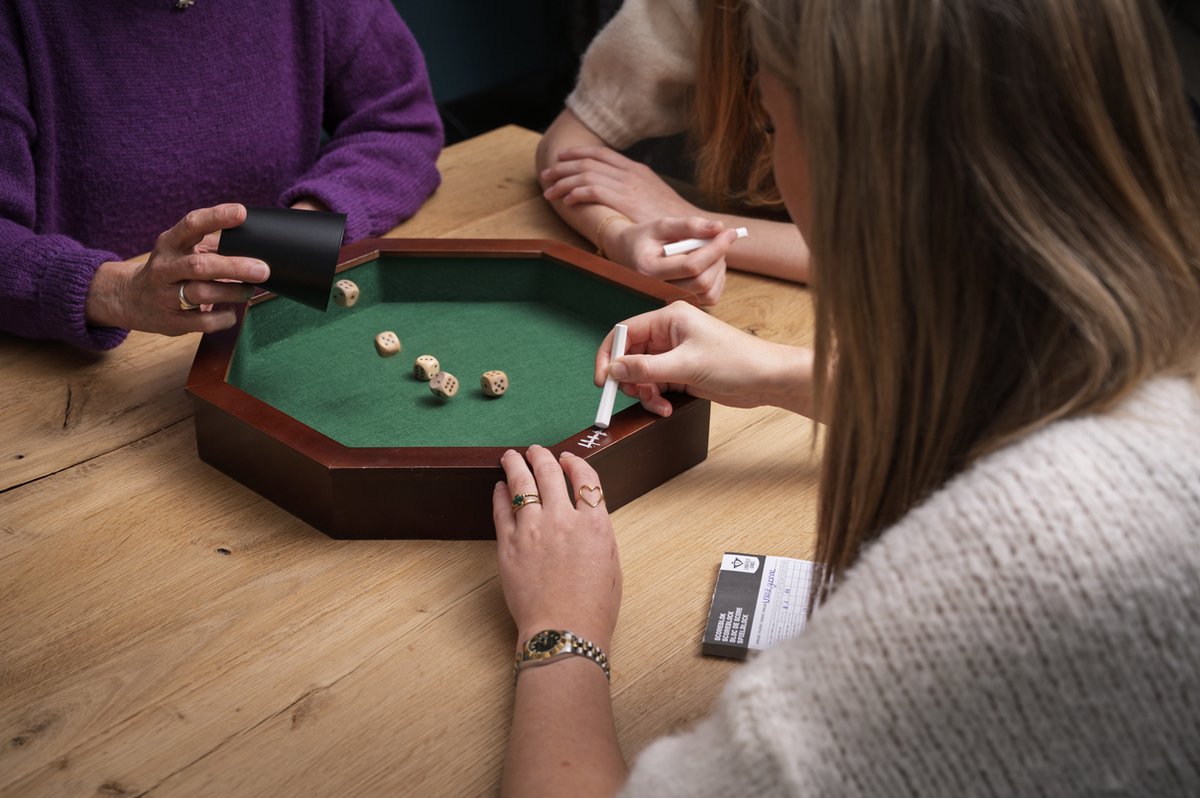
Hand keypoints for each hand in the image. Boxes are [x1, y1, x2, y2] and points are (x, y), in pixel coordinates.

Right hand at [84, 204, 269, 334]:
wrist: (131, 298)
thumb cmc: (169, 268)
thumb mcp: (180, 248)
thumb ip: (210, 242)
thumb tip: (252, 239)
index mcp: (169, 243)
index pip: (191, 225)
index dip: (217, 217)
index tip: (241, 212)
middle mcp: (165, 268)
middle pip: (200, 266)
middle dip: (235, 267)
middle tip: (262, 269)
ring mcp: (166, 295)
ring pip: (203, 294)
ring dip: (233, 292)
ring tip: (249, 290)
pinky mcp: (172, 321)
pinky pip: (204, 321)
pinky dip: (223, 317)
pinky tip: (231, 311)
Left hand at [493, 446, 621, 650]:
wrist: (563, 630)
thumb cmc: (593, 607)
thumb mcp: (610, 564)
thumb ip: (597, 533)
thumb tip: (585, 517)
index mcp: (594, 524)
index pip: (585, 478)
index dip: (576, 463)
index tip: (568, 459)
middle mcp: (563, 519)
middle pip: (550, 473)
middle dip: (542, 456)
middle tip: (535, 451)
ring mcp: (533, 530)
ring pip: (523, 484)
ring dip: (516, 465)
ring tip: (512, 457)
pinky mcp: (508, 544)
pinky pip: (502, 509)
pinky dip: (500, 494)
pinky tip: (499, 488)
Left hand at [541, 146, 698, 222]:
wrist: (693, 227)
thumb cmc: (673, 220)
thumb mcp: (654, 198)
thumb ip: (635, 193)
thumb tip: (618, 197)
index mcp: (637, 169)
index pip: (601, 154)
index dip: (578, 154)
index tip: (561, 159)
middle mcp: (631, 172)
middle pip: (588, 161)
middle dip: (563, 167)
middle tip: (546, 175)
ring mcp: (628, 184)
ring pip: (586, 174)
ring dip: (563, 182)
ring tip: (549, 191)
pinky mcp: (625, 199)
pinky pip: (593, 190)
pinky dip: (576, 193)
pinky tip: (567, 202)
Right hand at [595, 301, 816, 418]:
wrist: (768, 379)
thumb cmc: (736, 361)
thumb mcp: (686, 365)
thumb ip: (646, 368)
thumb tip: (613, 369)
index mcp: (669, 319)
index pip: (625, 332)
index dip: (609, 355)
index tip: (603, 380)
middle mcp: (669, 333)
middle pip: (630, 356)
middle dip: (629, 379)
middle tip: (635, 395)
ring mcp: (675, 354)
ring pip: (641, 375)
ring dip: (644, 393)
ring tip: (657, 405)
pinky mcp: (681, 372)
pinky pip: (655, 386)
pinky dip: (656, 399)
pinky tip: (666, 408)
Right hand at [604, 217, 737, 304]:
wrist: (630, 255)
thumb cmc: (646, 238)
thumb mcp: (662, 225)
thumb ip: (689, 225)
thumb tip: (719, 228)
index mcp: (650, 270)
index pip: (692, 265)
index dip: (715, 248)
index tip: (729, 231)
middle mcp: (658, 291)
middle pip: (703, 281)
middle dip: (719, 257)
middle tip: (721, 238)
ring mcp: (671, 300)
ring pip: (710, 291)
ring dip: (719, 268)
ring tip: (712, 249)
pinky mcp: (683, 303)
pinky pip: (711, 297)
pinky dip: (718, 279)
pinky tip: (710, 264)